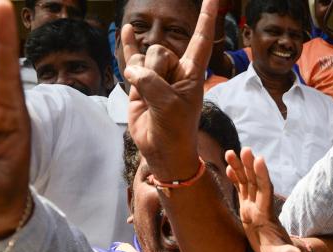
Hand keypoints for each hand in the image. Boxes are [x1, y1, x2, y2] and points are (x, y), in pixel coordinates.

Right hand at [122, 0, 217, 181]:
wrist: (163, 151)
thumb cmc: (175, 130)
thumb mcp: (167, 105)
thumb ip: (150, 82)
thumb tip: (133, 71)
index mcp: (193, 73)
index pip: (201, 40)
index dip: (206, 19)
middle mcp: (176, 70)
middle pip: (160, 51)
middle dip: (157, 72)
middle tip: (163, 99)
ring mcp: (157, 75)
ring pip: (144, 59)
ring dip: (143, 78)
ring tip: (152, 101)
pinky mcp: (140, 83)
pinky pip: (132, 58)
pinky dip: (127, 44)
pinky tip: (126, 30)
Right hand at [226, 147, 307, 251]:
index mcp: (266, 214)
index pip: (265, 191)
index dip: (262, 176)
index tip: (259, 160)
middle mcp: (260, 206)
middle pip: (255, 182)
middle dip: (250, 166)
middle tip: (246, 149)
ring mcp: (253, 206)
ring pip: (246, 183)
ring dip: (240, 167)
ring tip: (230, 152)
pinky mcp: (248, 209)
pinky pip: (241, 190)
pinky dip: (235, 178)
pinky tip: (228, 167)